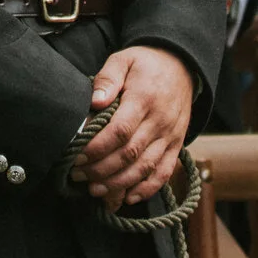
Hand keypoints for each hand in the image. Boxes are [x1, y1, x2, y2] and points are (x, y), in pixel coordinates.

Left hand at [72, 46, 194, 206]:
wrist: (181, 65)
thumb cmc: (145, 63)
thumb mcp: (123, 59)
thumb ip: (107, 78)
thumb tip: (95, 101)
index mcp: (144, 98)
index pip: (119, 131)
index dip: (97, 148)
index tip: (76, 156)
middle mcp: (160, 121)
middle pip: (130, 154)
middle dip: (101, 170)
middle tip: (78, 175)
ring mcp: (171, 135)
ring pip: (145, 168)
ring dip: (119, 184)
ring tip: (95, 190)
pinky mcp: (176, 145)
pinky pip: (164, 173)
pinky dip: (146, 189)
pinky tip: (127, 198)